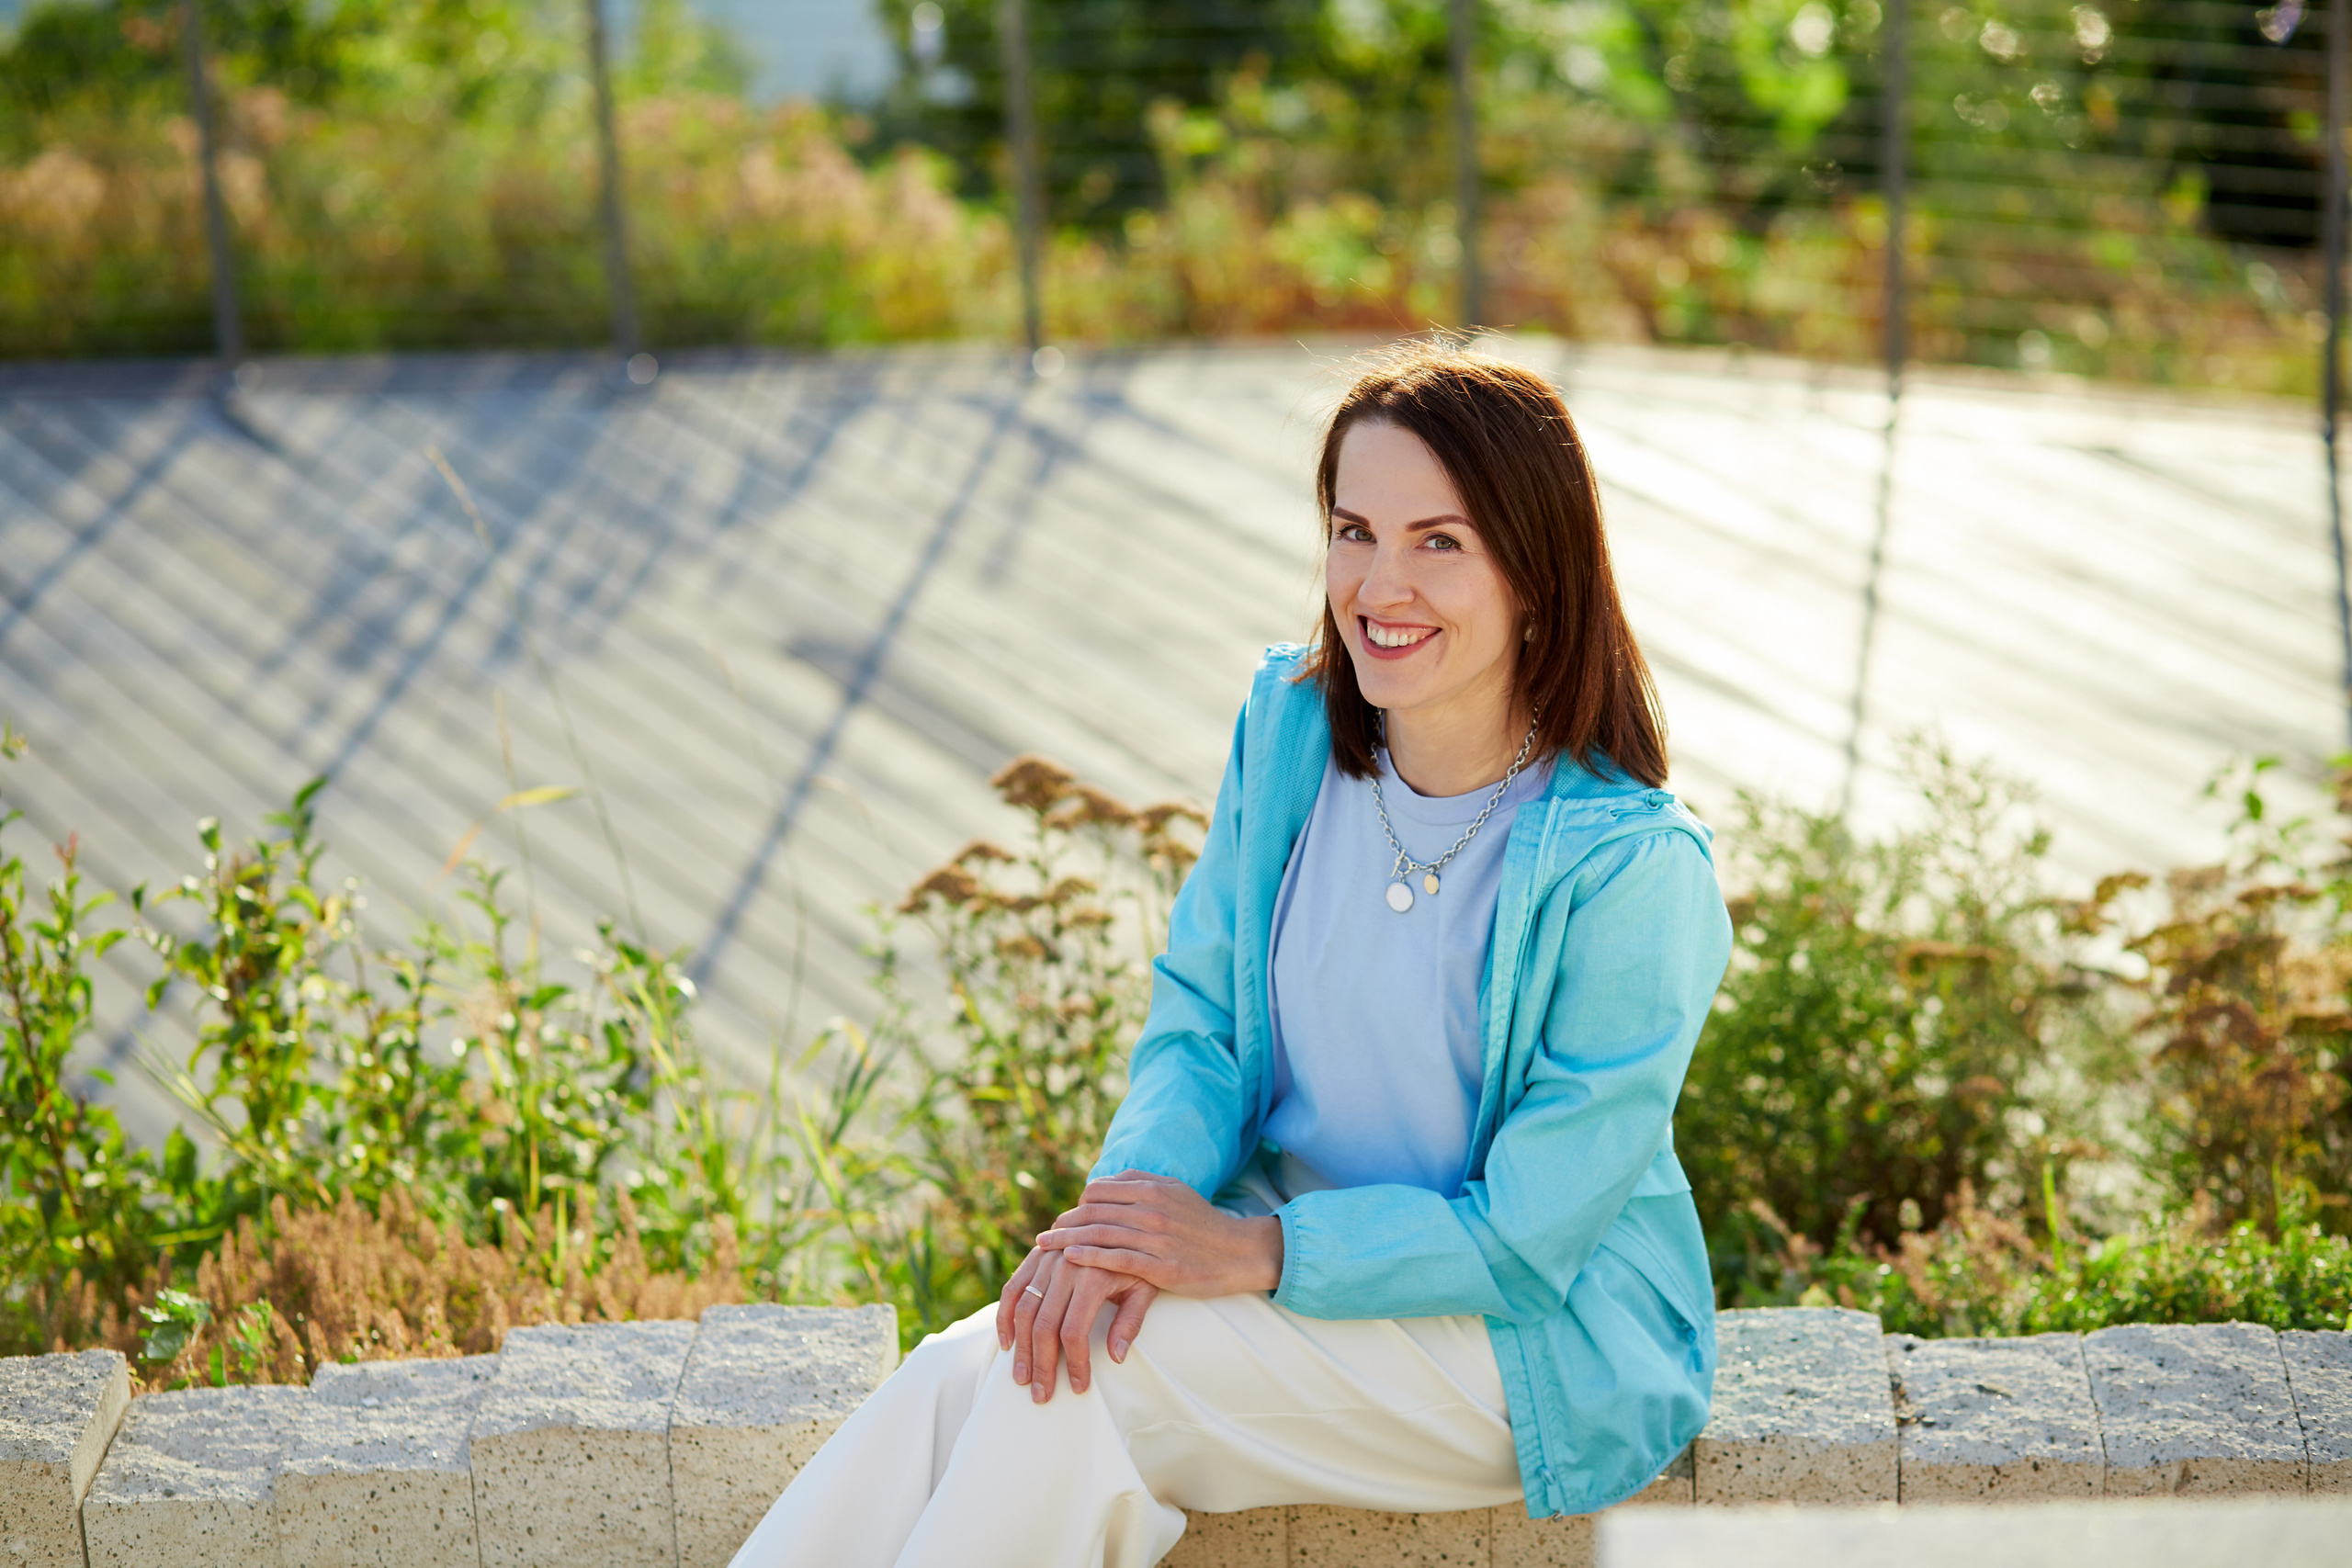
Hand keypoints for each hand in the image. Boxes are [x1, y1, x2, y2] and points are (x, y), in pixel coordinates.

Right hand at [996, 1245, 1158, 1402]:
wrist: (1121, 1218)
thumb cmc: (1138, 1261)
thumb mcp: (1146, 1287)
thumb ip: (1131, 1322)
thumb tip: (1116, 1357)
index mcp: (1094, 1276)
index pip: (1074, 1331)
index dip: (1074, 1363)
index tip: (1078, 1387)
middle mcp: (1066, 1267)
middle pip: (1044, 1326)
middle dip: (1042, 1365)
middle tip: (1041, 1395)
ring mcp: (1047, 1260)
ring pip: (1024, 1311)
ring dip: (1021, 1349)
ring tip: (1021, 1378)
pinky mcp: (1035, 1256)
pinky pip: (1012, 1289)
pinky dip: (1004, 1317)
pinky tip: (1007, 1344)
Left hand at [1034, 1169, 1283, 1298]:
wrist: (1240, 1252)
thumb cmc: (1203, 1224)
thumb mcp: (1175, 1191)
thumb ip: (1141, 1183)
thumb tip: (1106, 1182)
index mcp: (1154, 1188)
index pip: (1099, 1191)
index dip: (1077, 1205)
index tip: (1064, 1218)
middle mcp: (1152, 1209)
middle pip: (1094, 1212)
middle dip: (1064, 1224)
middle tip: (1043, 1236)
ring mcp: (1156, 1238)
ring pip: (1099, 1234)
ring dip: (1066, 1240)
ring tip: (1045, 1247)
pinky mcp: (1161, 1266)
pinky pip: (1116, 1259)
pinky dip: (1089, 1257)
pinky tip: (1069, 1259)